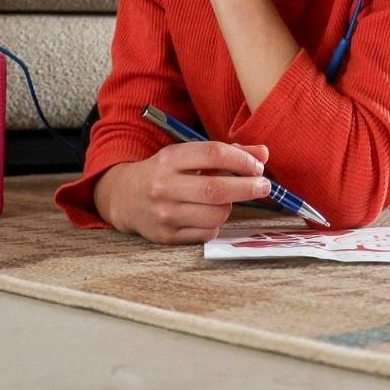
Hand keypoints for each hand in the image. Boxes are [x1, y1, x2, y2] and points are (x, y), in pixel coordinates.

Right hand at [94, 140, 271, 244]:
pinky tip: (210, 214)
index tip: (258, 166)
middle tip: (264, 186)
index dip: (242, 159)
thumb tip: (264, 153)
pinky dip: (216, 224)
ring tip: (228, 200)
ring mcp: (164, 214)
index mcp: (170, 159)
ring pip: (215, 215)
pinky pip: (206, 233)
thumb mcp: (189, 154)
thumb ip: (228, 152)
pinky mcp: (166, 237)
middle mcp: (164, 187)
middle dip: (248, 188)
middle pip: (216, 189)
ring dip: (230, 207)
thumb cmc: (165, 172)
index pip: (214, 154)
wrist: (125, 197)